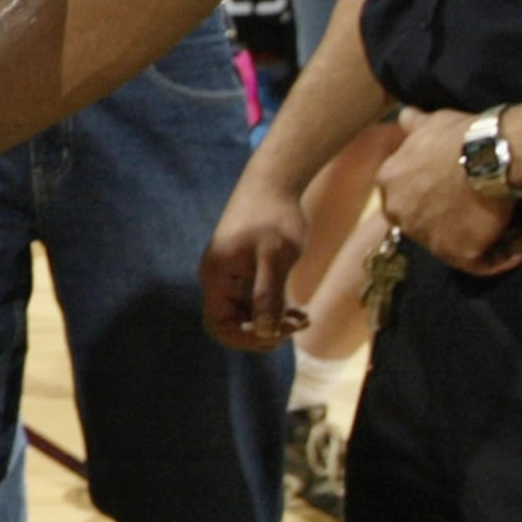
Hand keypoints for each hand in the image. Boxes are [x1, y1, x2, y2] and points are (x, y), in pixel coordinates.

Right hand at [198, 163, 313, 347]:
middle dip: (265, 331)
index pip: (219, 325)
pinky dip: (276, 309)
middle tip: (297, 325)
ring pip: (247, 314)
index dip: (246, 338)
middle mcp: (219, 279)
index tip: (278, 334)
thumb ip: (268, 296)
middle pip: (233, 323)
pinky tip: (300, 311)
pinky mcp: (245, 269)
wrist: (273, 182)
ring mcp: (231, 275)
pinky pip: (255, 300)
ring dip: (274, 322)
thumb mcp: (275, 258)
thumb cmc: (274, 216)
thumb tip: (264, 333)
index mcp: (217, 277)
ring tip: (304, 319)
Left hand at [378, 108, 521, 276]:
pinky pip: (486, 263)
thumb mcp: (432, 123)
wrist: (490, 154)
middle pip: (426, 224)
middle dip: (454, 220)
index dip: (435, 196)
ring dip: (484, 237)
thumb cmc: (460, 136)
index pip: (408, 197)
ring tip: (514, 226)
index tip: (461, 190)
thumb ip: (415, 124)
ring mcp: (426, 237)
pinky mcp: (458, 254)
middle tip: (484, 210)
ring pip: (455, 246)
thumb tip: (405, 114)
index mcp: (389, 182)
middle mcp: (399, 214)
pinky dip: (510, 253)